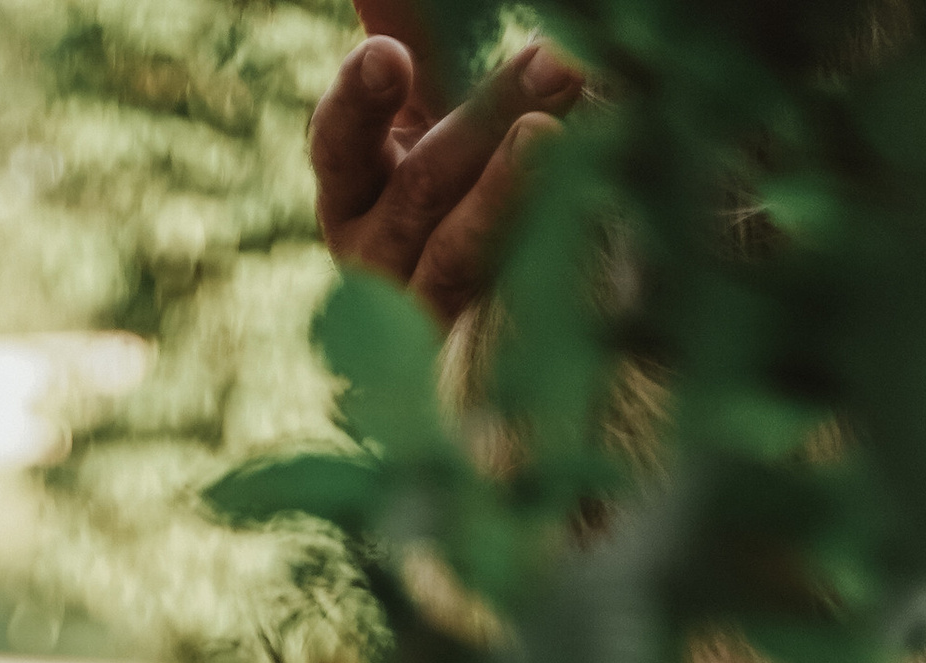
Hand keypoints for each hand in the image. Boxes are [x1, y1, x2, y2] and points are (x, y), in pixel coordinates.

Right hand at [309, 6, 582, 329]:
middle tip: (555, 57)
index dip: (361, 102)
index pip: (339, 143)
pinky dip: (545, 249)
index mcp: (355, 192)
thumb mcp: (440, 110)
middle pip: (420, 188)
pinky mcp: (474, 360)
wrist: (524, 330)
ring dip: (513, 184)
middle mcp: (377, 260)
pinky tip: (585, 204)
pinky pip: (507, 309)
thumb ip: (414, 38)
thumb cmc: (466, 186)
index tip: (393, 59)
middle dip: (487, 117)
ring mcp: (426, 317)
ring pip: (460, 249)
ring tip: (559, 131)